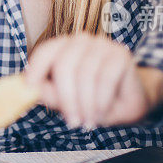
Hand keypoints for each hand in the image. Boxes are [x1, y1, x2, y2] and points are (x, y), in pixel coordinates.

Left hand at [25, 33, 162, 127]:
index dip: (36, 69)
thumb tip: (30, 90)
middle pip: (64, 66)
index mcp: (64, 47)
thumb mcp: (69, 101)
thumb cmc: (96, 99)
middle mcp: (82, 41)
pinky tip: (101, 112)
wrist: (132, 101)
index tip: (30, 88)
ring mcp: (102, 45)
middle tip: (72, 121)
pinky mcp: (121, 54)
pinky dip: (101, 101)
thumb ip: (50, 93)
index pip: (45, 51)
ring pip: (85, 75)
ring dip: (86, 104)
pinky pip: (105, 79)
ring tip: (89, 120)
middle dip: (66, 98)